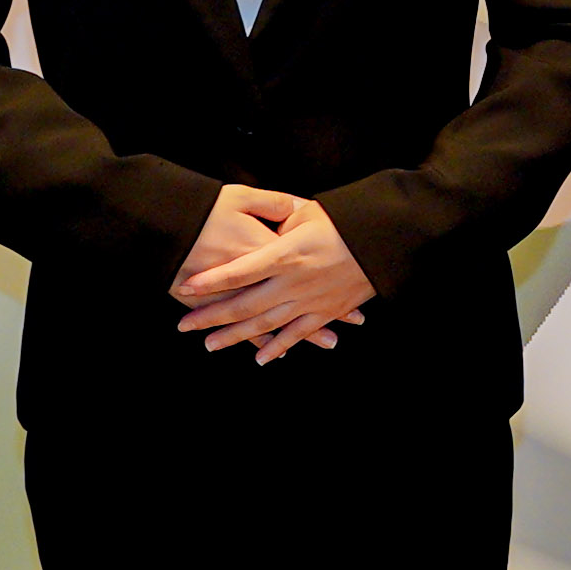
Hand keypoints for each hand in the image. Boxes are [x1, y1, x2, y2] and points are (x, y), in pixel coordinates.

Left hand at [174, 190, 369, 360]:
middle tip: (184, 326)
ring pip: (266, 325)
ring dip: (236, 337)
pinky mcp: (327, 311)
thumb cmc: (345, 219)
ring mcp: (310, 300)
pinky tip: (260, 358)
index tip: (187, 287)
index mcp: (285, 254)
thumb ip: (277, 219)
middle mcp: (293, 282)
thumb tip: (259, 224)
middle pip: (244, 304)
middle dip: (211, 317)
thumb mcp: (306, 210)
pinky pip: (298, 334)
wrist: (386, 238)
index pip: (239, 271)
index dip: (211, 281)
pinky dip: (279, 347)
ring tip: (210, 345)